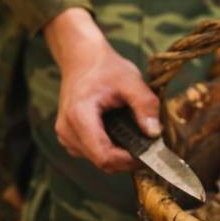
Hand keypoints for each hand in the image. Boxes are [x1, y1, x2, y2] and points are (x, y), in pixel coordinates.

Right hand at [44, 8, 161, 172]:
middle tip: (148, 143)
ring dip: (118, 154)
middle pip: (101, 162)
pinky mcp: (68, 137)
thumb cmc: (105, 68)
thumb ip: (145, 106)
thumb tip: (155, 133)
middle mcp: (67, 130)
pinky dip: (109, 149)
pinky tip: (121, 133)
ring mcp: (64, 135)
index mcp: (79, 116)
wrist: (82, 59)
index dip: (128, 161)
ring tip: (135, 134)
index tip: (149, 152)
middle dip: (127, 158)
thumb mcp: (132, 81)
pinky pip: (91, 153)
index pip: (103, 156)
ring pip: (97, 160)